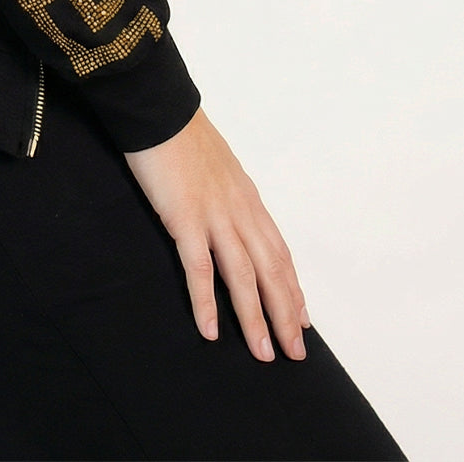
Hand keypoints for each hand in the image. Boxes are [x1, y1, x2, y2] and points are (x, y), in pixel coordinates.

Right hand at [124, 106, 311, 362]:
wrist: (159, 109)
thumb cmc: (181, 134)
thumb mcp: (217, 164)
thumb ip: (227, 191)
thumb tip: (230, 210)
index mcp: (247, 198)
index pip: (278, 251)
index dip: (292, 288)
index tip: (304, 319)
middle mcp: (239, 210)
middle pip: (271, 270)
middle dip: (286, 314)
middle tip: (294, 353)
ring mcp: (214, 215)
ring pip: (243, 276)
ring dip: (255, 318)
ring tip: (263, 353)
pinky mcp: (185, 217)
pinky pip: (199, 268)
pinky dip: (206, 301)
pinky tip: (210, 330)